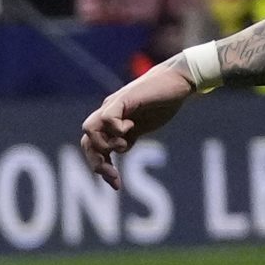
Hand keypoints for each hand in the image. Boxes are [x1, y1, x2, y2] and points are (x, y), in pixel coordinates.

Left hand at [80, 62, 196, 188]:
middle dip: (98, 164)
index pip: (92, 147)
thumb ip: (129, 137)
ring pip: (89, 130)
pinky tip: (131, 128)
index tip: (117, 184)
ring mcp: (113, 106)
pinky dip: (116, 129)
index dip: (100, 167)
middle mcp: (107, 114)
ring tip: (124, 145)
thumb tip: (120, 151)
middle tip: (116, 177)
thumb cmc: (162, 101)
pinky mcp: (124, 99)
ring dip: (104, 146)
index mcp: (110, 122)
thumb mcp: (143, 126)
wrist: (177, 80)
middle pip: (86, 142)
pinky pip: (107, 117)